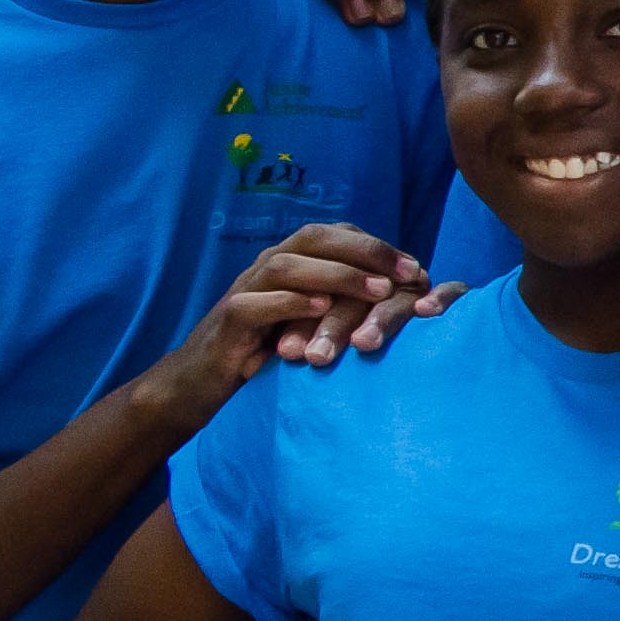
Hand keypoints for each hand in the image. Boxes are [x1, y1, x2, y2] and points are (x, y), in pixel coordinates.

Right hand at [133, 224, 442, 434]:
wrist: (201, 385)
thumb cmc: (267, 354)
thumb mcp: (313, 326)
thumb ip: (346, 307)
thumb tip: (406, 301)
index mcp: (289, 264)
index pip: (334, 235)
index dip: (376, 246)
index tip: (418, 269)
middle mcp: (265, 269)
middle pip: (312, 237)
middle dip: (363, 250)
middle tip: (404, 273)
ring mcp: (244, 291)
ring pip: (285, 264)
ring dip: (335, 274)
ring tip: (377, 289)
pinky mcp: (227, 323)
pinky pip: (255, 303)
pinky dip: (290, 303)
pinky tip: (322, 309)